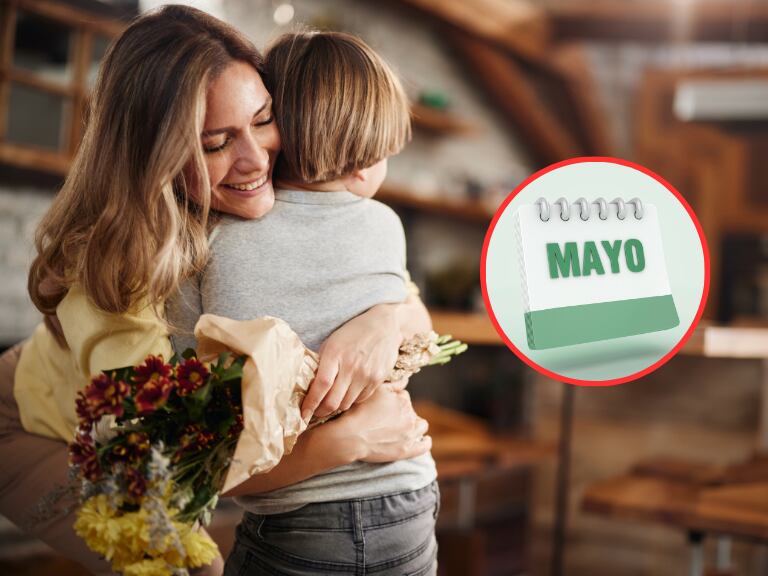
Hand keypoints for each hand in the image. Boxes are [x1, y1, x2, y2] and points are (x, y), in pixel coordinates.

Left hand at [301, 303, 401, 420]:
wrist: (384, 325)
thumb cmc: (353, 332)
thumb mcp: (332, 342)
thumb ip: (321, 364)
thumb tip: (309, 387)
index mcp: (335, 354)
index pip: (321, 386)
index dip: (310, 403)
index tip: (302, 413)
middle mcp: (351, 366)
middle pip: (333, 401)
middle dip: (320, 411)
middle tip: (314, 413)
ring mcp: (366, 374)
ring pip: (346, 403)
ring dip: (336, 407)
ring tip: (330, 403)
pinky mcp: (378, 379)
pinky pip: (360, 399)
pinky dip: (351, 400)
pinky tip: (347, 393)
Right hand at [336, 385, 430, 462]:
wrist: (351, 436)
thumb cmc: (359, 411)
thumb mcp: (374, 391)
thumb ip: (394, 384)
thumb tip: (406, 379)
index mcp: (403, 400)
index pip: (404, 396)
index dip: (395, 400)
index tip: (386, 406)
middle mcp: (410, 416)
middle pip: (412, 411)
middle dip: (404, 413)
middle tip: (389, 419)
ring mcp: (410, 434)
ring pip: (421, 426)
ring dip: (416, 425)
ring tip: (404, 428)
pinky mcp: (407, 450)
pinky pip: (424, 445)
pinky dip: (425, 442)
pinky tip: (422, 440)